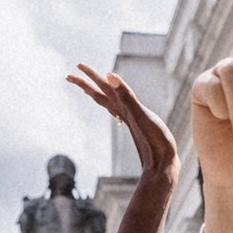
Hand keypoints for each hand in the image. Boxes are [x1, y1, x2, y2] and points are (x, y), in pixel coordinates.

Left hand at [66, 64, 179, 186]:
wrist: (163, 167)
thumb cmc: (155, 141)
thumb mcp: (141, 115)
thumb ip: (125, 96)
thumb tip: (109, 75)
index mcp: (123, 108)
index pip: (103, 88)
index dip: (91, 76)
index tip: (77, 66)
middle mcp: (124, 114)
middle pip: (100, 96)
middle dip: (86, 84)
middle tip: (69, 76)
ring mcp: (130, 121)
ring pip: (109, 105)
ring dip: (98, 95)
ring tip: (89, 90)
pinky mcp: (139, 128)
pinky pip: (121, 113)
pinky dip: (115, 106)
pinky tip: (117, 109)